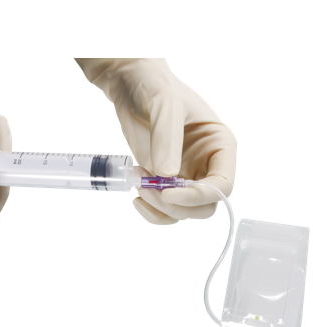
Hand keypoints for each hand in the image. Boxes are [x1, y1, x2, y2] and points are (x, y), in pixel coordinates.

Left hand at [75, 58, 235, 224]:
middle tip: (147, 189)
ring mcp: (184, 176)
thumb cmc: (156, 86)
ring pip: (183, 213)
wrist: (132, 85)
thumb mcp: (166, 105)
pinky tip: (138, 193)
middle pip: (204, 206)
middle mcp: (206, 165)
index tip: (168, 193)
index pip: (222, 185)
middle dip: (176, 206)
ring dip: (160, 209)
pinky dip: (151, 210)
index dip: (198, 196)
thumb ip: (167, 139)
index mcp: (219, 146)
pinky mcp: (163, 181)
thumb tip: (167, 175)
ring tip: (139, 184)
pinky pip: (164, 210)